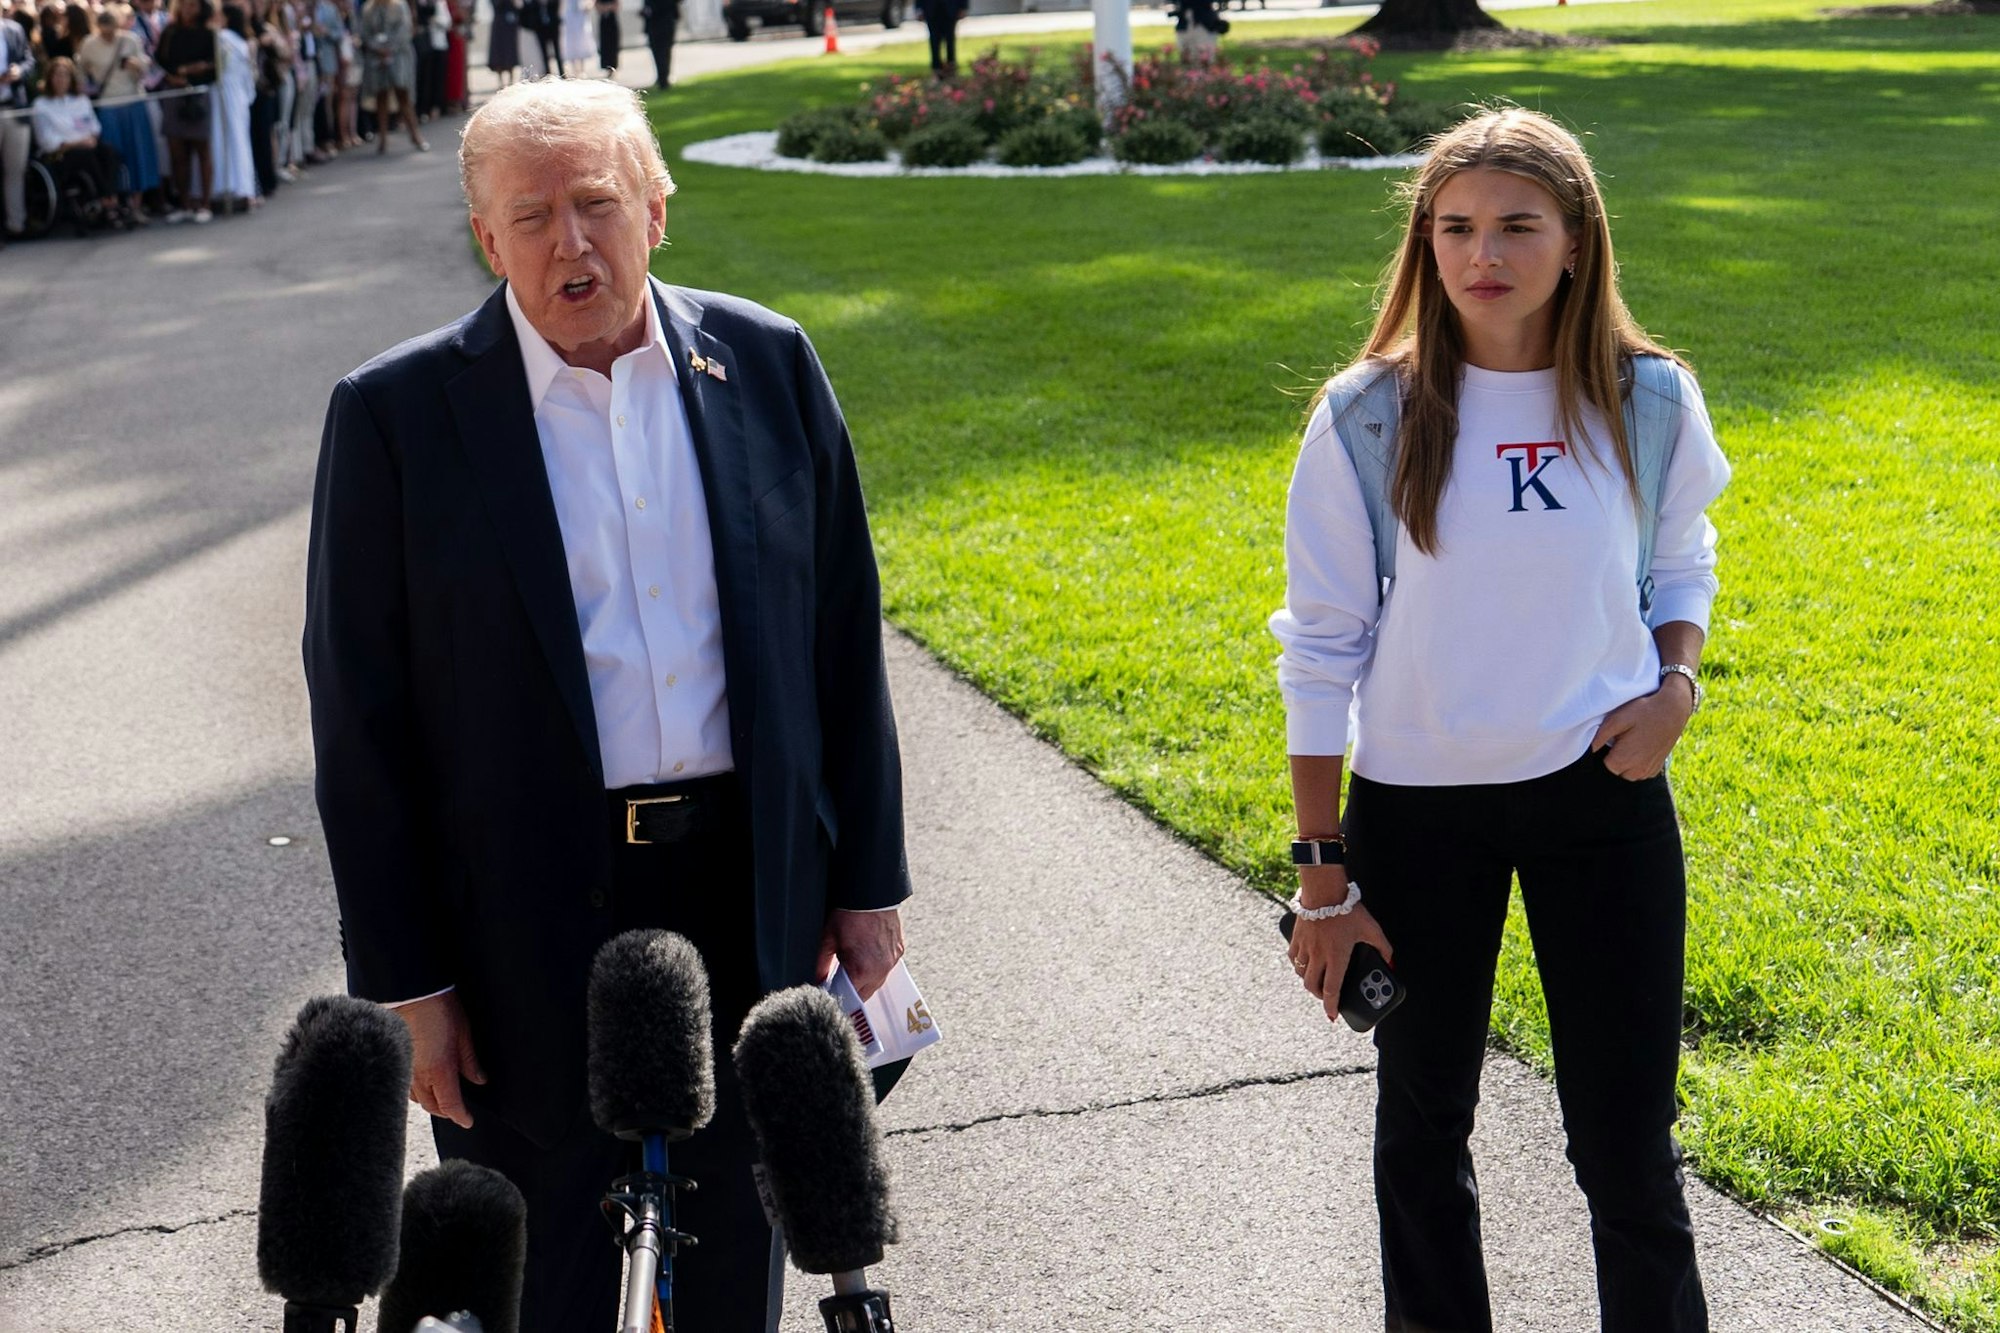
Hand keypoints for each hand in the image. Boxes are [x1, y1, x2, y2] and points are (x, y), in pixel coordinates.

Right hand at [390, 990, 485, 1127]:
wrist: (411, 992)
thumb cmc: (439, 1008)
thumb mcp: (464, 1034)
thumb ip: (470, 1061)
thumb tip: (479, 1080)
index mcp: (440, 1071)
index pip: (450, 1105)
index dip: (460, 1117)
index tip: (468, 1121)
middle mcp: (420, 1075)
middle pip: (432, 1106)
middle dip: (446, 1112)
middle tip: (457, 1110)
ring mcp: (405, 1069)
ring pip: (417, 1098)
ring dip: (430, 1102)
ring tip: (442, 1098)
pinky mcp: (397, 1060)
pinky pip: (405, 1085)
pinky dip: (416, 1091)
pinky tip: (423, 1084)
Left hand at [817, 908, 905, 1000]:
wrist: (871, 893)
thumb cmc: (849, 913)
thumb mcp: (828, 939)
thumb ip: (821, 964)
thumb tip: (818, 979)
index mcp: (862, 970)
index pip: (849, 998)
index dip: (838, 997)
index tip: (830, 992)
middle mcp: (881, 969)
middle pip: (865, 994)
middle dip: (851, 991)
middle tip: (838, 981)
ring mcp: (892, 960)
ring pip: (877, 982)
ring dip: (865, 981)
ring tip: (852, 968)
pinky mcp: (899, 950)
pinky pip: (886, 967)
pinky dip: (876, 967)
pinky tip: (866, 957)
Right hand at [1287, 868, 1394, 1024]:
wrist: (1324, 889)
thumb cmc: (1348, 909)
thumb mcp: (1371, 928)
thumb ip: (1383, 947)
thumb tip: (1390, 962)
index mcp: (1337, 957)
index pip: (1332, 990)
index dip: (1332, 1006)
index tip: (1333, 1016)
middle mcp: (1318, 956)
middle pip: (1313, 986)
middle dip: (1320, 996)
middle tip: (1326, 997)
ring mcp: (1305, 947)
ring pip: (1301, 974)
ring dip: (1308, 981)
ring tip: (1317, 981)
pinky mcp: (1297, 937)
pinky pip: (1293, 958)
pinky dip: (1298, 965)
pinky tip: (1304, 962)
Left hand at [1589, 679, 1693, 779]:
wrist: (1674, 710)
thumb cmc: (1644, 712)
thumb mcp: (1617, 718)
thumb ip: (1600, 736)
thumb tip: (1591, 749)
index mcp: (1623, 761)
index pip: (1606, 763)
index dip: (1609, 748)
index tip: (1618, 736)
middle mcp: (1637, 772)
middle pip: (1617, 769)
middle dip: (1618, 756)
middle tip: (1628, 737)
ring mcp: (1649, 771)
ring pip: (1629, 772)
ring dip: (1629, 760)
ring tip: (1636, 740)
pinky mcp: (1658, 768)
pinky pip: (1641, 770)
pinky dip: (1640, 762)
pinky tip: (1644, 746)